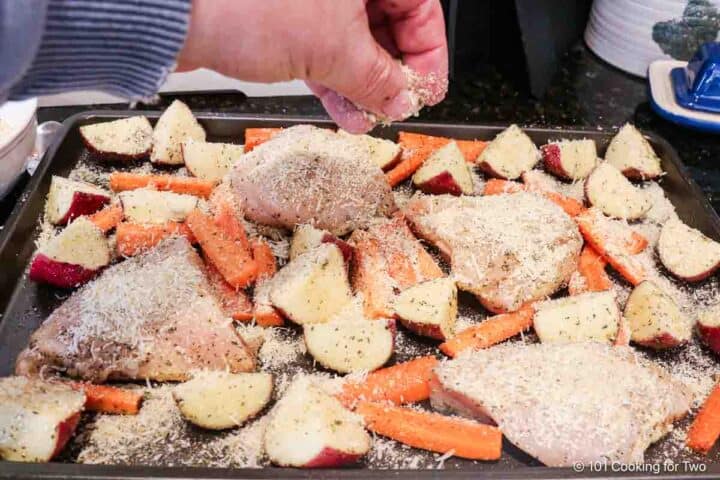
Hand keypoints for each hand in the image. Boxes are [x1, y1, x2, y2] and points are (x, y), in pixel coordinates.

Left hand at [178, 0, 447, 132]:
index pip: (420, 7)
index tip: (427, 92)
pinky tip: (345, 111)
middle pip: (388, 23)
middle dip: (392, 74)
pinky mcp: (285, 16)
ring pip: (354, 40)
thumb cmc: (250, 4)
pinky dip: (335, 80)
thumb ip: (379, 79)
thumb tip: (404, 98)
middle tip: (397, 108)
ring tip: (371, 118)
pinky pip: (323, 49)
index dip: (429, 55)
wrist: (178, 13)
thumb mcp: (335, 50)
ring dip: (364, 84)